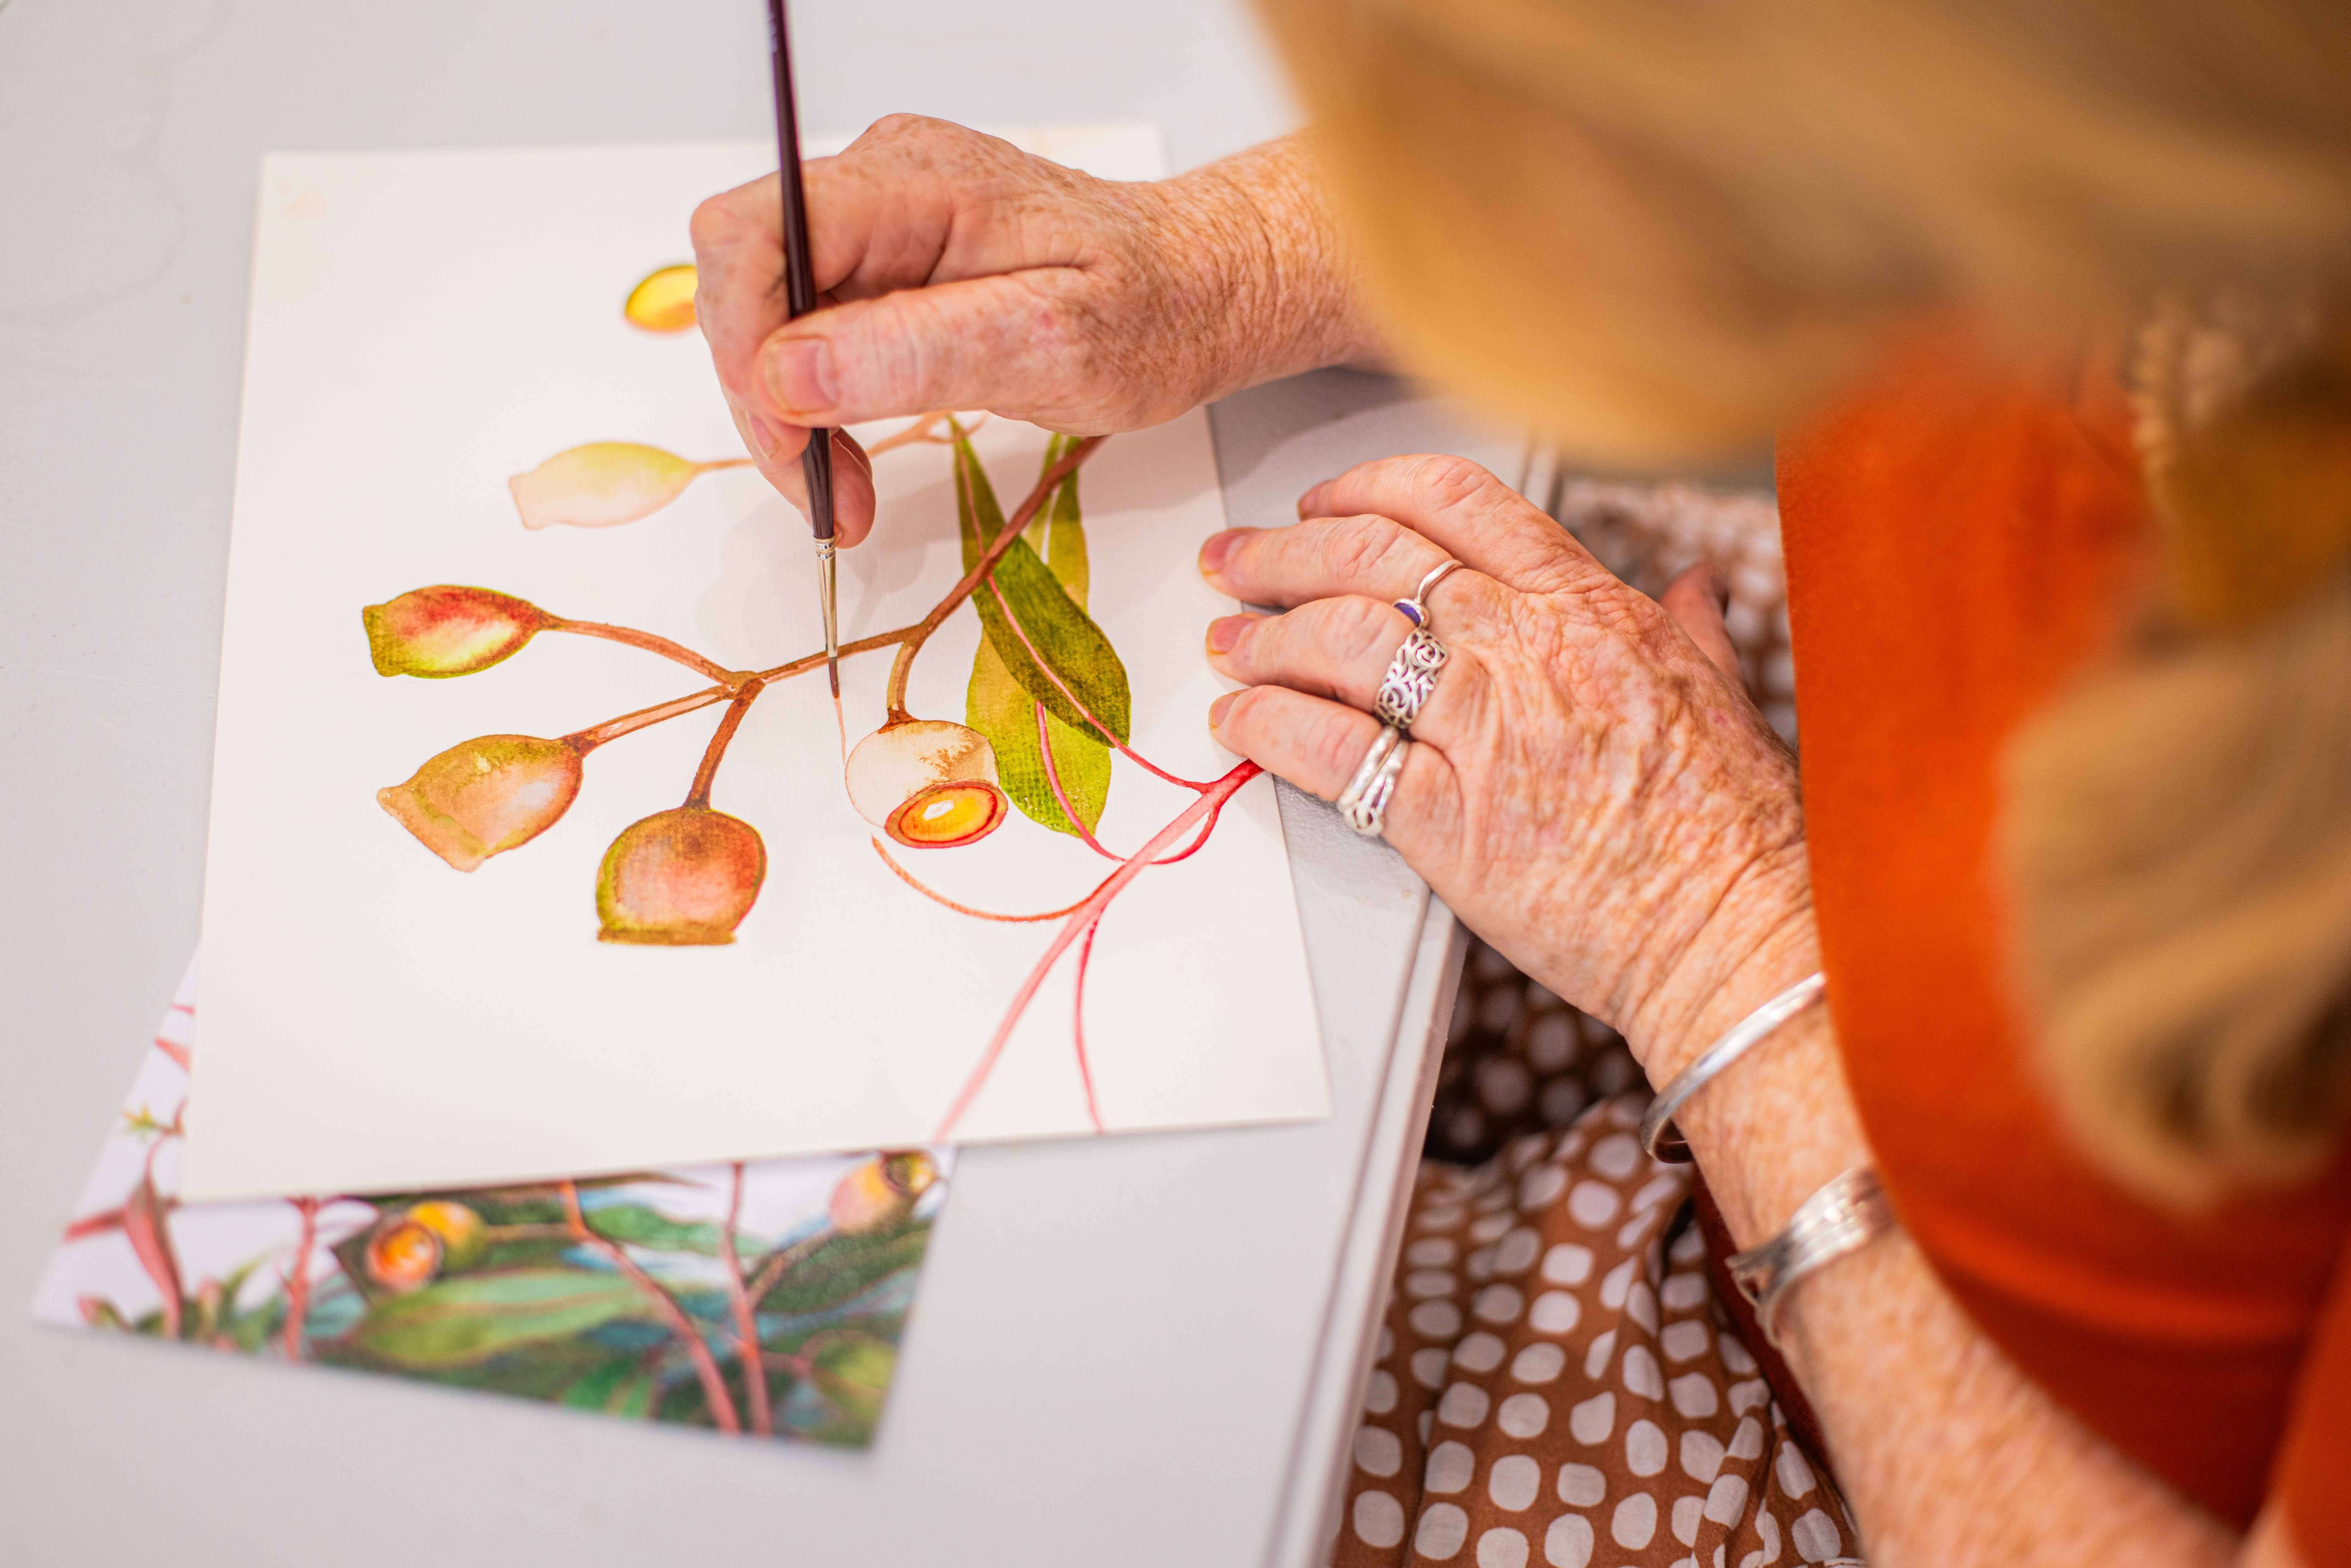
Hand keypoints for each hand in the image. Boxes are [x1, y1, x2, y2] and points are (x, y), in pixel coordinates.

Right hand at [690, 116, 1371, 542]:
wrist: (1199, 290)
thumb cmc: (1152, 312)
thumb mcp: (1050, 345)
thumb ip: (916, 351)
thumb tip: (789, 370)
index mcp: (911, 181)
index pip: (751, 235)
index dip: (742, 342)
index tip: (792, 439)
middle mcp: (880, 181)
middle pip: (746, 281)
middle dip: (768, 400)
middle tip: (830, 496)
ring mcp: (881, 222)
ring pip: (771, 318)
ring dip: (792, 417)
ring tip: (849, 492)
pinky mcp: (889, 264)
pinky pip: (813, 332)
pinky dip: (821, 405)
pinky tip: (855, 455)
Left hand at [1199, 454, 1817, 1072]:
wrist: (1732, 928)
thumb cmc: (1729, 825)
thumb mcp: (1719, 691)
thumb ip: (1687, 627)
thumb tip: (1695, 584)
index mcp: (1587, 609)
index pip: (1454, 503)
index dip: (1364, 491)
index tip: (1317, 505)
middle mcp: (1527, 651)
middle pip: (1375, 559)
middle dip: (1283, 552)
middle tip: (1233, 563)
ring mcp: (1484, 733)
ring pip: (1341, 642)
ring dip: (1264, 637)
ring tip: (1228, 645)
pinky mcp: (1446, 822)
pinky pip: (1332, 753)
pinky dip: (1270, 729)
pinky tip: (1239, 725)